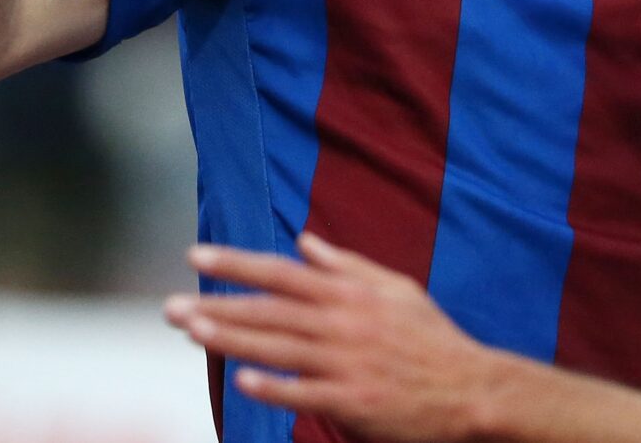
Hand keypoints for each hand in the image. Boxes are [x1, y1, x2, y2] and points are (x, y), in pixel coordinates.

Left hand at [165, 234, 507, 442]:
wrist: (470, 388)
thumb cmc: (430, 338)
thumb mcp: (396, 288)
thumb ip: (348, 265)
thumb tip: (307, 241)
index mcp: (352, 293)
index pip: (283, 271)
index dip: (237, 262)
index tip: (196, 256)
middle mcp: (345, 322)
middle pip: (270, 309)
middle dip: (217, 304)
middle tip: (169, 305)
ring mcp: (348, 362)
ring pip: (278, 347)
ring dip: (232, 338)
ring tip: (190, 330)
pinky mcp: (353, 400)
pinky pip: (305, 392)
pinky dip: (274, 386)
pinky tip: (242, 380)